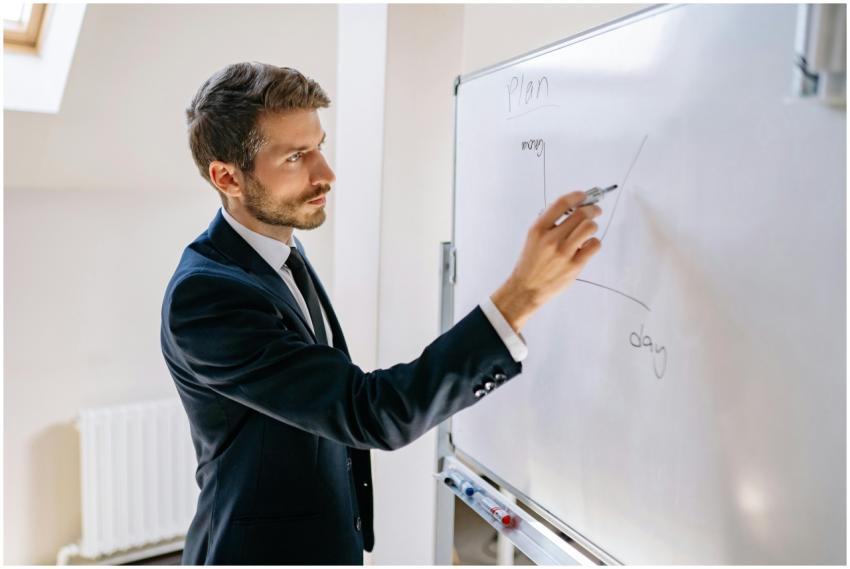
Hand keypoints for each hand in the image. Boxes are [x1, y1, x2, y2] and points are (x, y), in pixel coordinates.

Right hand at [491, 192, 601, 332]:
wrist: (526, 288)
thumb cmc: (530, 262)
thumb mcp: (533, 238)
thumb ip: (549, 223)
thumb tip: (573, 209)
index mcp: (538, 229)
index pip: (561, 203)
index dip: (576, 196)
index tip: (583, 195)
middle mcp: (551, 239)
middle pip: (580, 214)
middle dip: (592, 209)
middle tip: (595, 210)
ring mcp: (564, 252)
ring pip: (590, 227)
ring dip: (593, 225)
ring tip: (589, 230)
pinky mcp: (574, 265)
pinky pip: (594, 245)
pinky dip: (593, 243)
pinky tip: (586, 246)